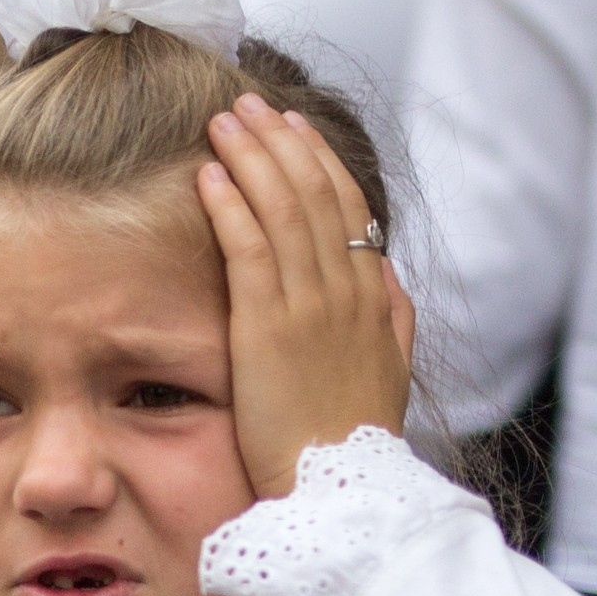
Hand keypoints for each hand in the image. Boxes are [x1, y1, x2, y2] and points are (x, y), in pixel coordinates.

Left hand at [199, 97, 413, 499]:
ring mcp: (310, 307)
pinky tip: (208, 175)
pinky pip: (249, 251)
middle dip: (280, 142)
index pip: (348, 209)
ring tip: (223, 121)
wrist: (343, 491)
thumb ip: (388, 316)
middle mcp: (347, 292)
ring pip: (283, 210)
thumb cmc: (353, 439)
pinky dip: (230, 206)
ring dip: (250, 158)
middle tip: (249, 104)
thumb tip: (384, 273)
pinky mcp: (268, 329)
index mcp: (373, 298)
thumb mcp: (387, 370)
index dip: (319, 161)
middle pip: (315, 195)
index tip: (293, 126)